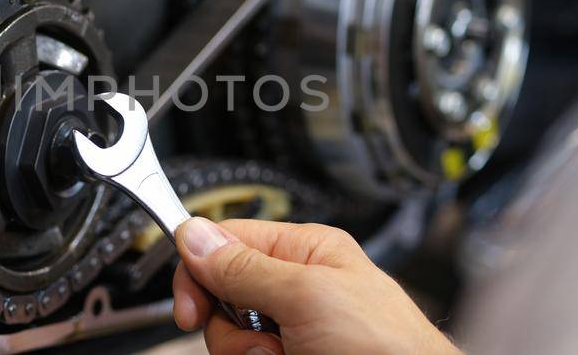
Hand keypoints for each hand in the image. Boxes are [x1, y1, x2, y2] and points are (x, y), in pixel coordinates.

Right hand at [172, 218, 460, 354]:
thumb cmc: (388, 347)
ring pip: (229, 338)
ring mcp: (291, 330)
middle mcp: (295, 288)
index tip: (190, 305)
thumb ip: (247, 266)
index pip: (227, 241)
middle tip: (261, 339)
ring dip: (247, 353)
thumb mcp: (308, 295)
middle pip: (221, 296)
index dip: (200, 270)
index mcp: (304, 252)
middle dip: (231, 326)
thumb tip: (195, 235)